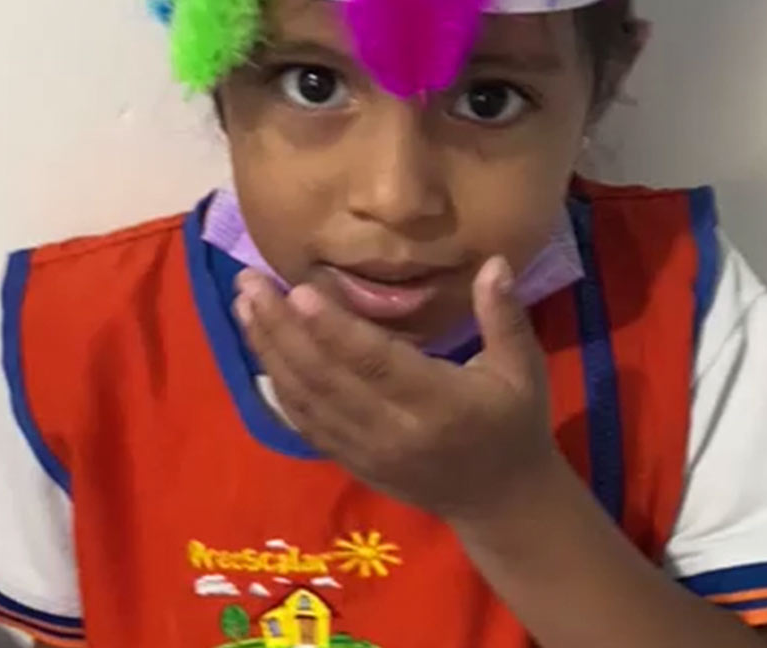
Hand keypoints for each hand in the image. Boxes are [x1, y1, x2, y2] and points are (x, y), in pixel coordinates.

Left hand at [235, 257, 558, 521]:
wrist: (500, 503)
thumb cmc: (513, 425)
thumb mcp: (522, 369)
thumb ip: (505, 316)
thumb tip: (494, 262)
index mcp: (439, 404)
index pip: (378, 364)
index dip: (336, 330)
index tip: (299, 291)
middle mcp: (394, 430)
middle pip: (326, 379)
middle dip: (283, 329)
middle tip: (250, 282)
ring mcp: (366, 450)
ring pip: (306, 400)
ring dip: (270, 351)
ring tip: (244, 305)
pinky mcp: (351, 461)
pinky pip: (304, 423)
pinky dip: (277, 386)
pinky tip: (259, 351)